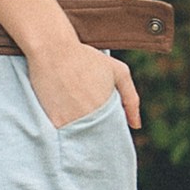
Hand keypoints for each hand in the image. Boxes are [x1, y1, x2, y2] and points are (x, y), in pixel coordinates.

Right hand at [28, 39, 142, 130]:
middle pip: (97, 139)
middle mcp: (90, 120)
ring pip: (79, 140)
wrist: (53, 50)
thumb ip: (131, 99)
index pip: (113, 134)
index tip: (106, 127)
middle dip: (96, 136)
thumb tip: (136, 125)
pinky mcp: (52, 123)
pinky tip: (64, 116)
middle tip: (90, 121)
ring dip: (80, 135)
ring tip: (76, 116)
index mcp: (108, 110)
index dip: (110, 133)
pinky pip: (62, 136)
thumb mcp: (119, 72)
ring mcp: (70, 123)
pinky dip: (64, 132)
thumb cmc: (87, 58)